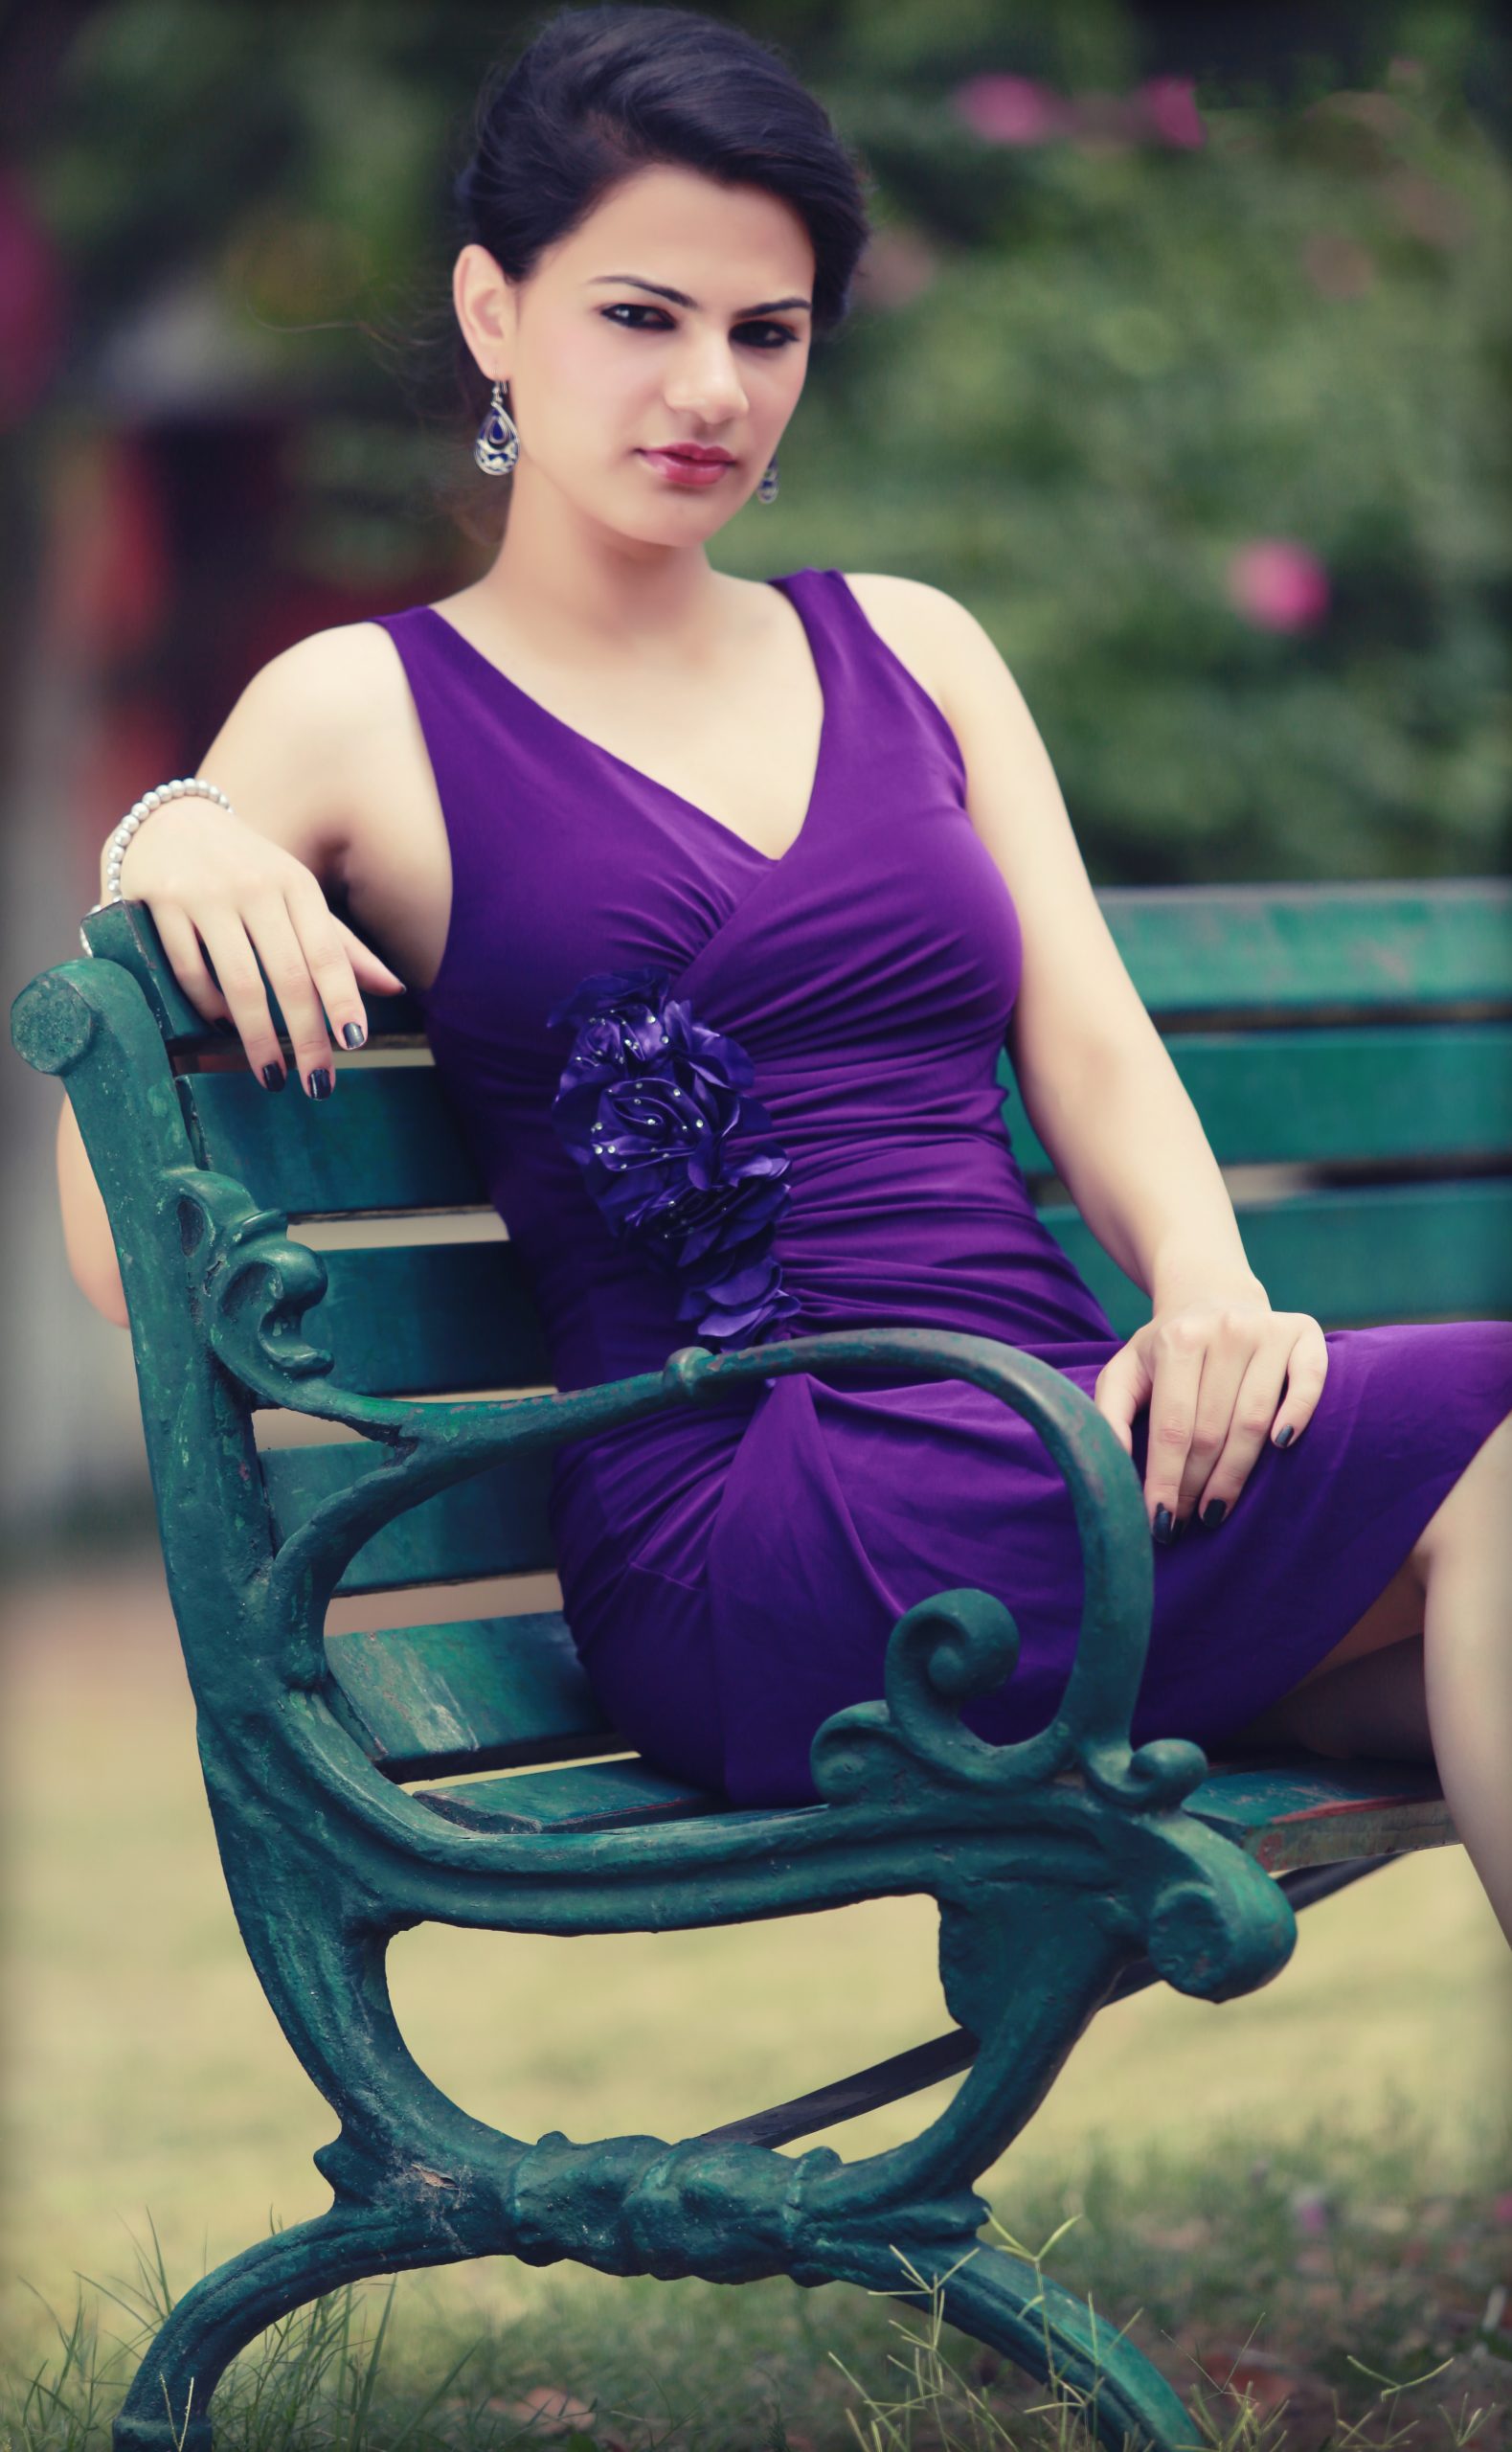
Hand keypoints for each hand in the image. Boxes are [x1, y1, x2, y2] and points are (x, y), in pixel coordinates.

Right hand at [111, 802, 407, 1097]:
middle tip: (317, 1085)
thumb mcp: (296, 895)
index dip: (342, 999)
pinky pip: (189, 971)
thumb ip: (340, 944)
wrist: (171, 819)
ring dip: (257, 1037)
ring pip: (239, 981)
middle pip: (288, 975)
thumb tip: (394, 990)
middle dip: (306, 1037)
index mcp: (296, 885)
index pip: (327, 951)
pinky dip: (208, 1006)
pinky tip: (223, 1027)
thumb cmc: (247, 868)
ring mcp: (206, 894)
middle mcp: (255, 887)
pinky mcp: (162, 903)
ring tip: (271, 1075)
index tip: (355, 1044)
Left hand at [1092, 1294, 1328, 1540]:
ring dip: (1236, 1476)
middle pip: (1213, 1431)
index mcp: (1178, 1339)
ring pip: (1255, 1421)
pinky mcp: (1305, 1333)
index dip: (1166, 1480)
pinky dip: (1298, 1416)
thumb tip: (1110, 1469)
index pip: (1172, 1427)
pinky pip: (1309, 1382)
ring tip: (1216, 1510)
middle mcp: (1224, 1330)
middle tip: (1186, 1522)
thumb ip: (1108, 1416)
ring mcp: (1267, 1330)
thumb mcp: (1124, 1373)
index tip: (1160, 1522)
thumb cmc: (1165, 1350)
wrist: (1211, 1297)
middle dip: (1196, 1487)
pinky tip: (1280, 1448)